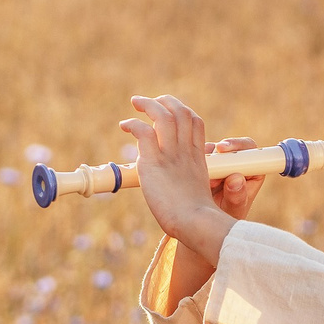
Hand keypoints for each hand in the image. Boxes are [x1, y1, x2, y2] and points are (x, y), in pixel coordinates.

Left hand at [122, 95, 241, 259]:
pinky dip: (133, 124)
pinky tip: (125, 126)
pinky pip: (143, 132)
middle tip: (151, 101)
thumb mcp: (197, 191)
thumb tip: (175, 180)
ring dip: (148, 105)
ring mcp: (171, 154)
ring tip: (136, 103)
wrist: (195, 222)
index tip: (170, 111)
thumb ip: (187, 178)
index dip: (182, 111)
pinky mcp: (154, 162)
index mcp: (198, 156)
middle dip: (165, 101)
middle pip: (181, 112)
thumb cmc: (196, 216)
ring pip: (162, 116)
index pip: (194, 121)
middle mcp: (185, 150)